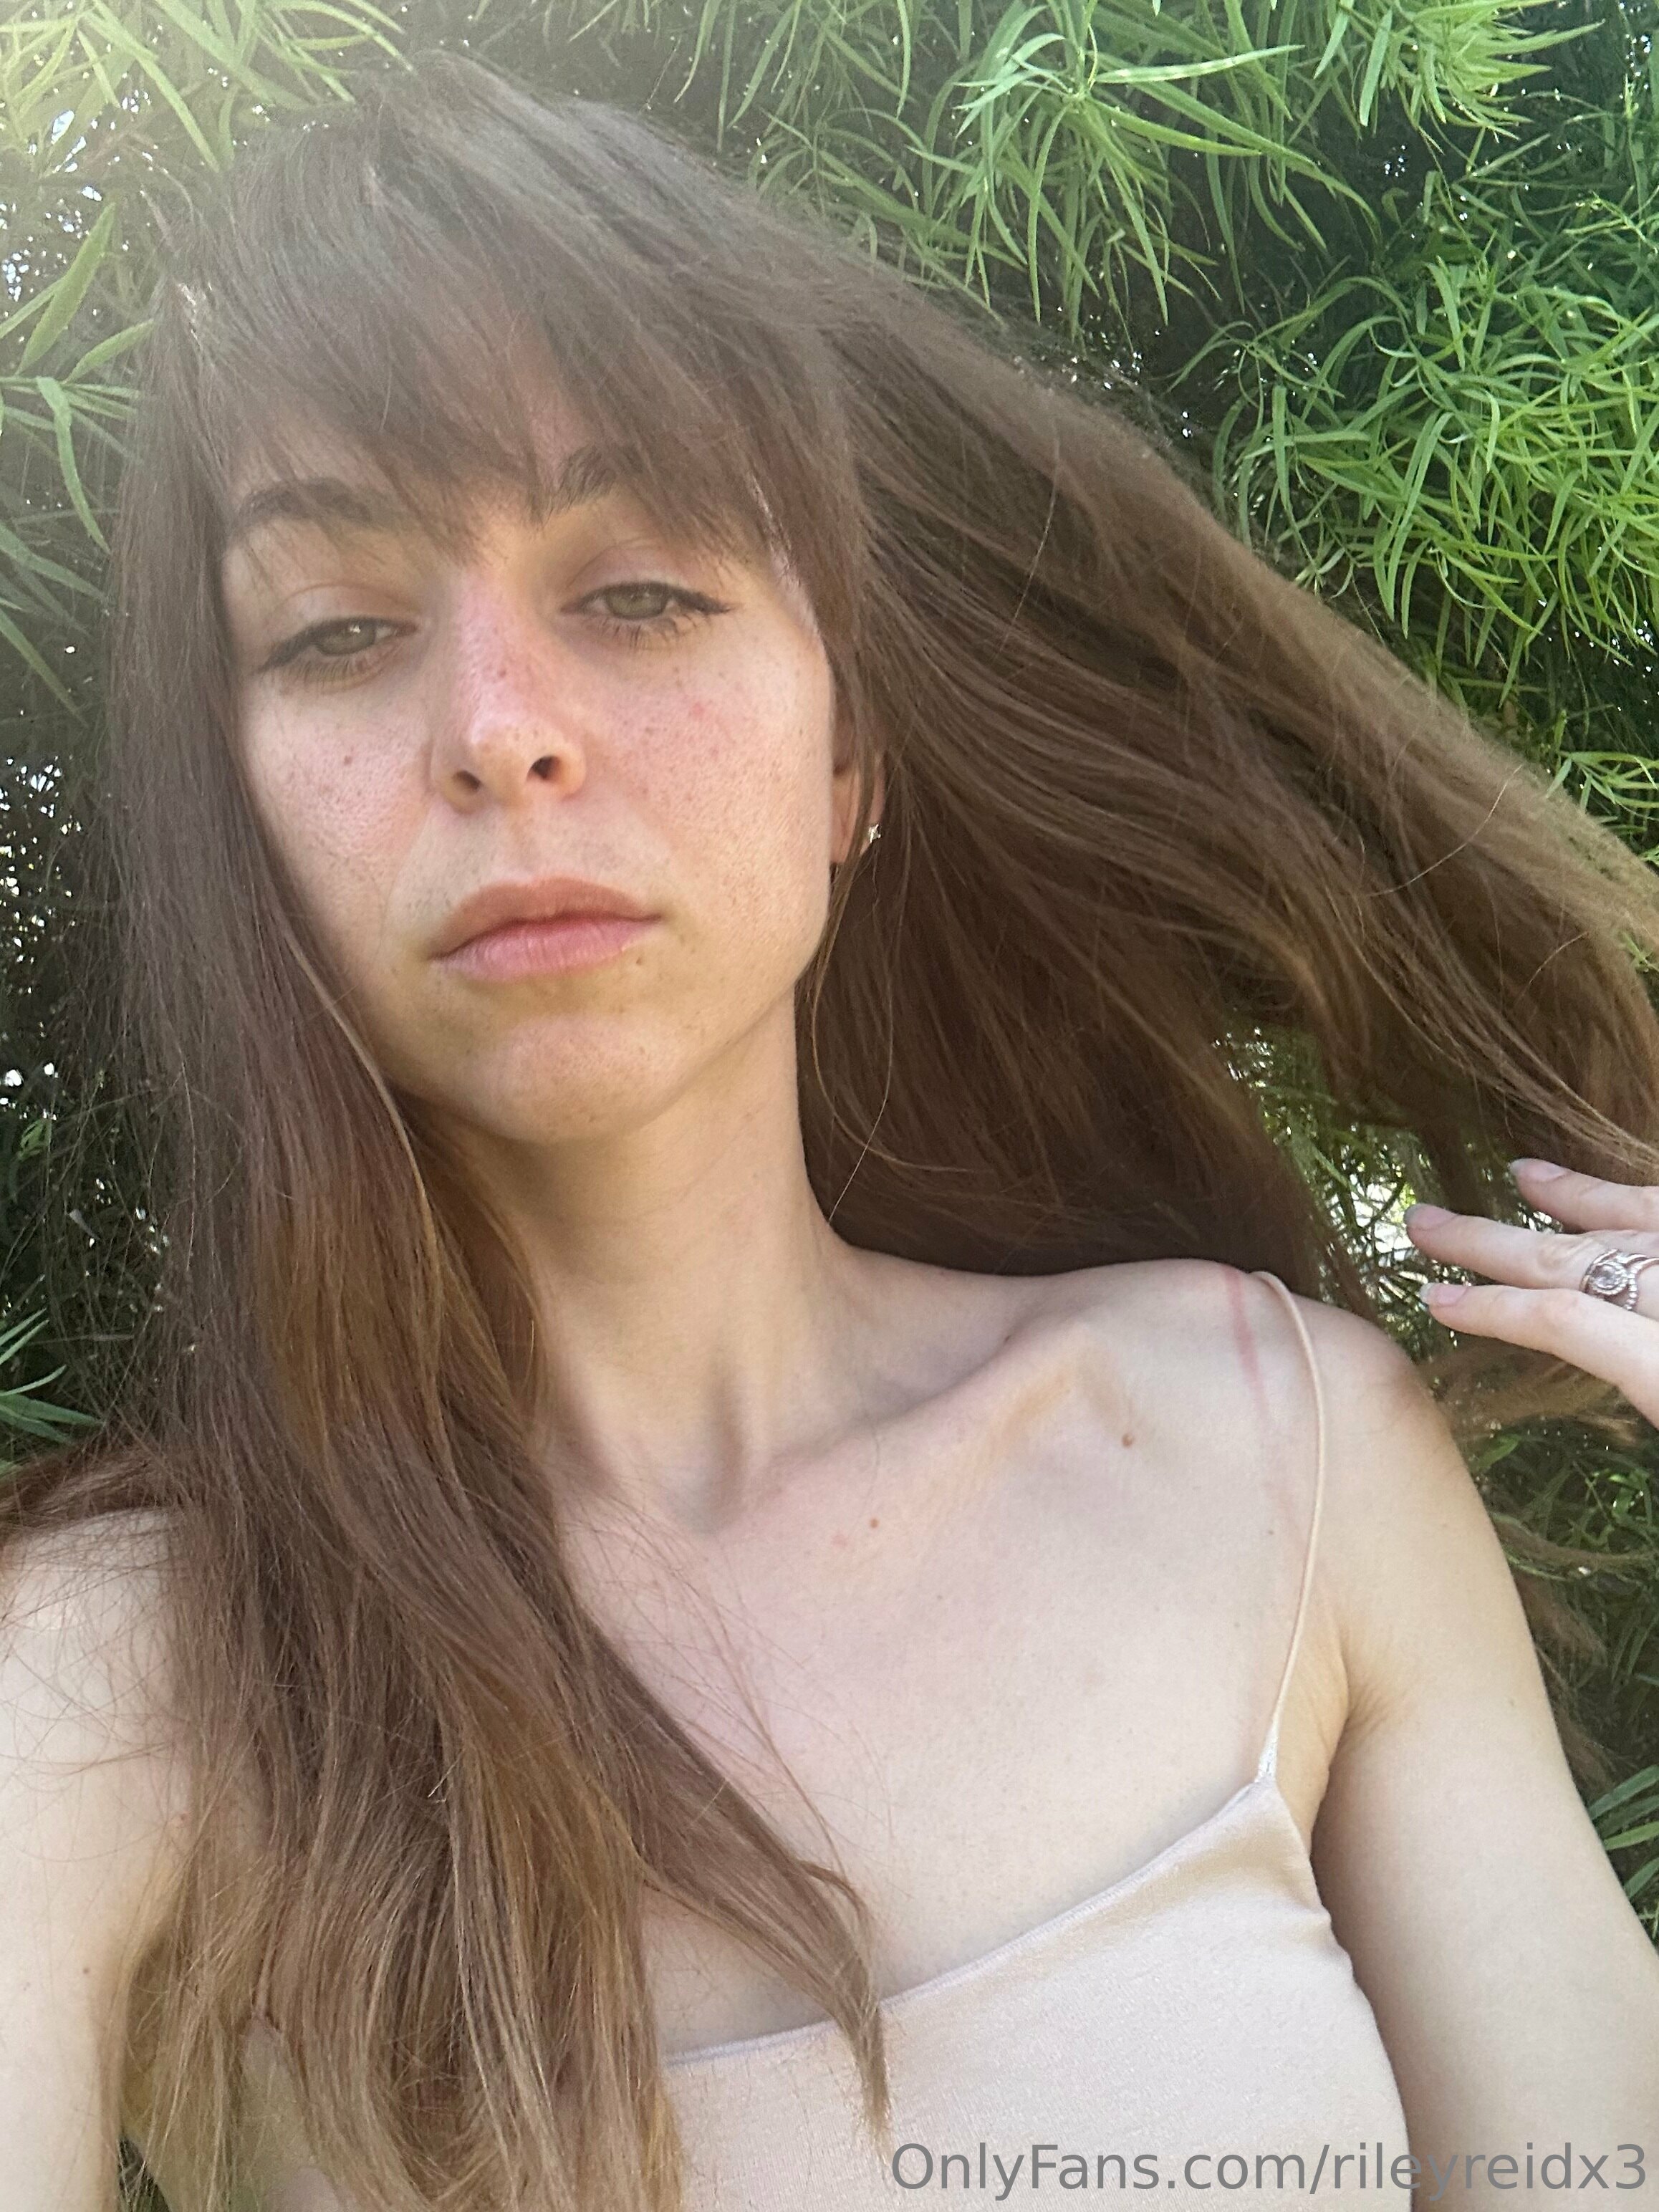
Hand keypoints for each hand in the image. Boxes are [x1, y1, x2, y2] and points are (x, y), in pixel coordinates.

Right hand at [1404, 1159, 1658, 1427]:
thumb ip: (1638, 1393)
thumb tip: (1585, 1369)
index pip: (1566, 1323)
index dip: (1495, 1310)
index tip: (1434, 1301)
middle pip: (1576, 1264)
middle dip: (1494, 1244)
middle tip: (1424, 1225)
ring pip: (1626, 1227)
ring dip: (1569, 1200)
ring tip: (1519, 1174)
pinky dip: (1629, 1198)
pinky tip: (1607, 1191)